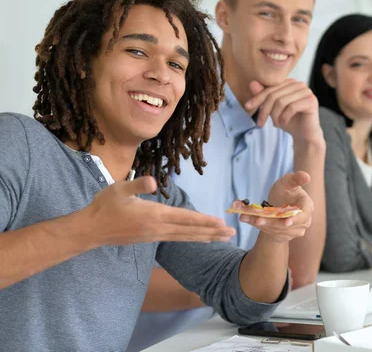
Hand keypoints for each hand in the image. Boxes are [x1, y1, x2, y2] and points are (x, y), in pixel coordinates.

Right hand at [85, 176, 235, 245]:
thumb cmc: (104, 206)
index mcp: (154, 215)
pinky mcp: (151, 239)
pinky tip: (199, 238)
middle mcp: (158, 228)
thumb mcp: (119, 189)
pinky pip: (177, 239)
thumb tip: (152, 180)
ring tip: (222, 239)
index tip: (221, 223)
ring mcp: (155, 235)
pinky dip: (192, 239)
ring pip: (186, 237)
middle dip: (212, 232)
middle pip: (191, 231)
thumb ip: (136, 184)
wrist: (90, 230)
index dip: (205, 220)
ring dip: (205, 237)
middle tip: (232, 234)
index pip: (185, 218)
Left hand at [240, 171, 313, 242]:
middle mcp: (303, 221)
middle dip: (272, 223)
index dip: (295, 219)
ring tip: (247, 218)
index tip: (286, 222)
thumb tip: (307, 176)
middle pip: (288, 226)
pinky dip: (259, 227)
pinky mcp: (284, 235)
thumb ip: (296, 178)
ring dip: (263, 225)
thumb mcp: (288, 181)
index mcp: (307, 206)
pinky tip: (248, 220)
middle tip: (258, 220)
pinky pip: (271, 233)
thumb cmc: (285, 190)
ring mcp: (295, 230)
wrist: (278, 203)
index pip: (303, 216)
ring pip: (277, 230)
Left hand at [244, 79, 322, 143]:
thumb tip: (252, 82)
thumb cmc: (288, 121)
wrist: (304, 135)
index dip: (257, 97)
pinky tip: (284, 123)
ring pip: (282, 101)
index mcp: (289, 83)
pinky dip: (284, 117)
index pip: (270, 88)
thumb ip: (263, 96)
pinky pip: (292, 107)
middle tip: (260, 123)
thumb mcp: (272, 109)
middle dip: (265, 110)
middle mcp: (299, 84)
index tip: (247, 107)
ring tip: (276, 124)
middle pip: (274, 95)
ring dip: (275, 116)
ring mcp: (307, 91)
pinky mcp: (311, 101)